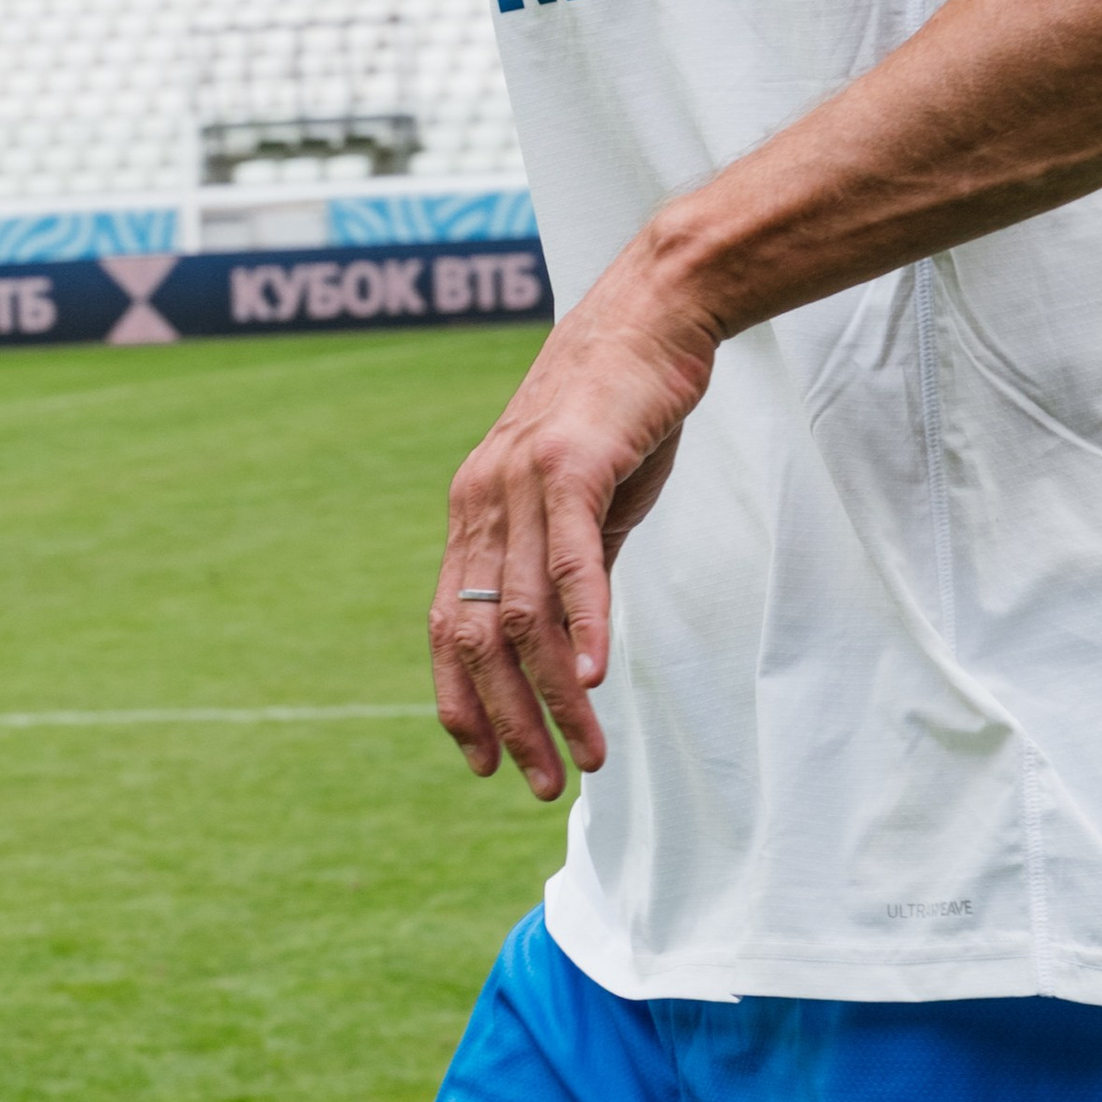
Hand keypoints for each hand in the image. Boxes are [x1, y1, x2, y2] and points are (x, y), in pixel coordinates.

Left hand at [432, 247, 716, 799]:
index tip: (483, 765)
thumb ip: (567, 566)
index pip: (449, 628)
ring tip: (586, 758)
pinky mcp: (571, 465)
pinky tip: (593, 680)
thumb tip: (569, 641)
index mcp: (474, 514)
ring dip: (554, 698)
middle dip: (507, 724)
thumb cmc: (622, 411)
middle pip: (478, 639)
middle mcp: (480, 502)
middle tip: (542, 786)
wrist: (653, 315)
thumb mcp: (584, 501)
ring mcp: (520, 482)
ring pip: (524, 616)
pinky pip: (568, 562)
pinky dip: (581, 626)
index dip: (460, 702)